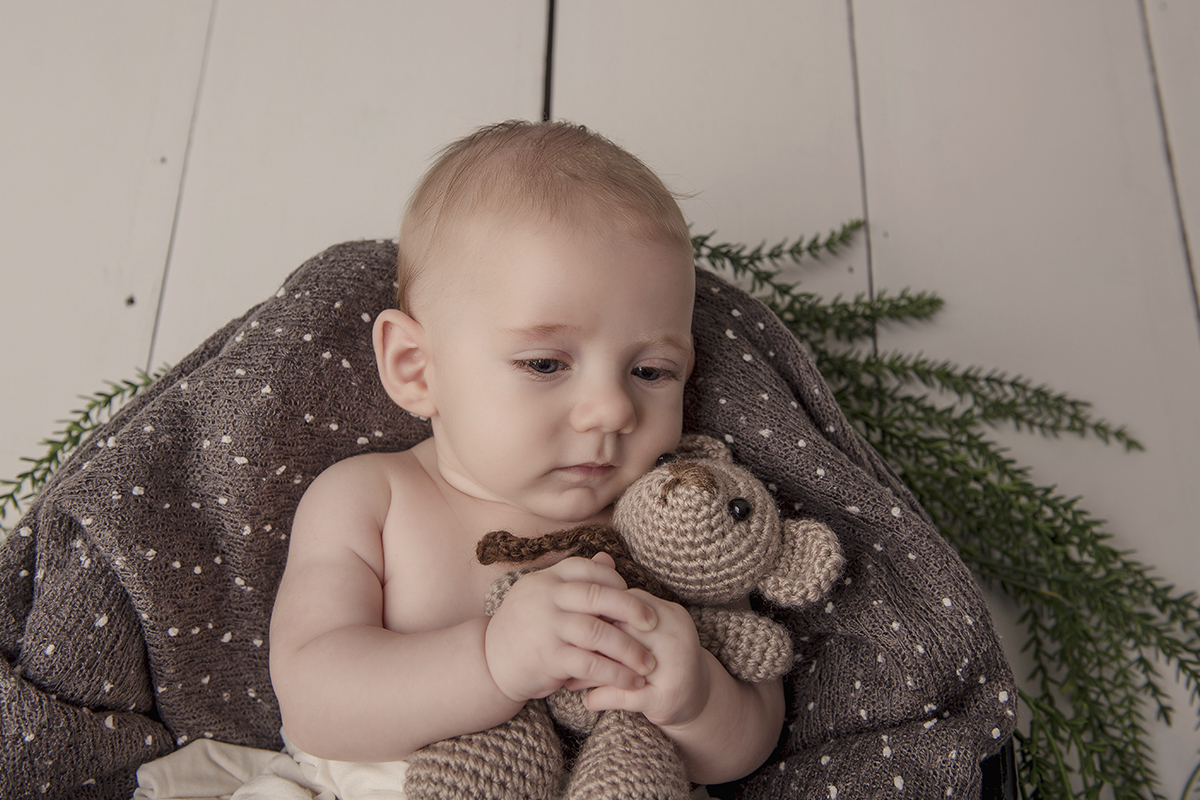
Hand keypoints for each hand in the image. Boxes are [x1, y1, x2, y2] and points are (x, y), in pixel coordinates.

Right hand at [484, 553, 659, 702]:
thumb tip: (609, 559)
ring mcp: (546, 626)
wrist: (488, 661)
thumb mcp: (544, 596)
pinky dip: (614, 673)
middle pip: (598, 595)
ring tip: (649, 662)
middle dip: (631, 609)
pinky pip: (589, 663)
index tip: (633, 595)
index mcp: (546, 579)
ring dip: (629, 649)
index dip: (615, 580)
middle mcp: (545, 597)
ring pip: (598, 632)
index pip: (588, 569)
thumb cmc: (525, 626)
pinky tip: (630, 682)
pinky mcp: (547, 657)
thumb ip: (575, 580)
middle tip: (654, 624)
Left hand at [581, 591, 710, 728]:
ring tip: (568, 680)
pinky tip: (588, 701)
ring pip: (620, 666)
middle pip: (621, 634)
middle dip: (588, 645)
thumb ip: (624, 611)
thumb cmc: (663, 657)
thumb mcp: (652, 629)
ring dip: (589, 675)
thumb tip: (582, 587)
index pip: (626, 605)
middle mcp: (676, 638)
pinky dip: (601, 699)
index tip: (571, 624)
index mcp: (671, 615)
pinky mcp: (666, 698)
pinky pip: (624, 696)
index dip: (596, 615)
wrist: (699, 697)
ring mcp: (674, 669)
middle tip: (563, 652)